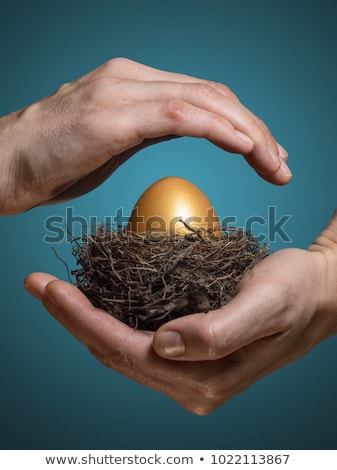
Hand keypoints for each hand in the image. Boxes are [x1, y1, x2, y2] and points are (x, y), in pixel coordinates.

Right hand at [0, 57, 289, 214]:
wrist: (0, 166)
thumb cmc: (50, 163)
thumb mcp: (109, 143)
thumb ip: (145, 130)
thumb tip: (177, 132)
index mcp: (134, 85)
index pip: (205, 97)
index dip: (243, 125)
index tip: (266, 155)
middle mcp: (132, 77)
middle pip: (214, 95)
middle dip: (256, 130)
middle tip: (281, 165)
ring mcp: (122, 90)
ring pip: (205, 101)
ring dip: (248, 133)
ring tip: (274, 164)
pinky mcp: (112, 113)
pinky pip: (180, 115)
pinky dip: (219, 129)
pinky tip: (245, 148)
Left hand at [24, 213, 336, 413]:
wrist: (316, 295)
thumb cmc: (295, 293)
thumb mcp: (266, 305)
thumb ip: (219, 332)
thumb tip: (165, 345)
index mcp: (206, 378)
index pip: (127, 351)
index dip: (84, 320)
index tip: (50, 288)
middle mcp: (192, 384)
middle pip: (115, 354)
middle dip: (72, 320)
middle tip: (39, 284)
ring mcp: (188, 373)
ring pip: (120, 351)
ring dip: (85, 321)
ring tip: (57, 292)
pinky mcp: (189, 357)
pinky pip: (136, 343)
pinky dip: (109, 321)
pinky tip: (95, 301)